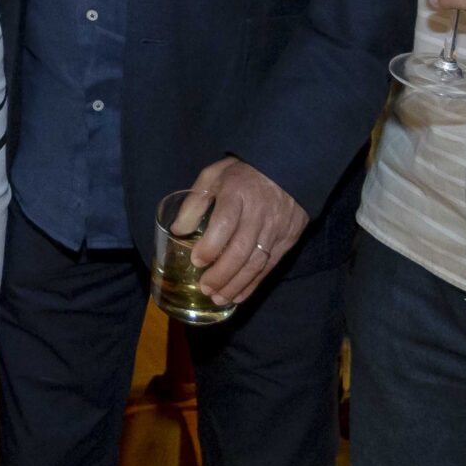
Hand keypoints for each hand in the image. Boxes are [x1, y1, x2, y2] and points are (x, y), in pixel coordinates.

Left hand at [179, 157, 305, 307]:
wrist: (288, 167)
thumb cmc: (243, 172)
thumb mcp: (214, 176)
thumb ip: (195, 202)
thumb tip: (177, 230)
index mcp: (237, 193)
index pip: (224, 224)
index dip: (211, 246)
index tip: (196, 261)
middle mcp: (259, 213)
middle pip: (241, 250)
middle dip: (222, 274)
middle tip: (205, 288)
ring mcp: (276, 228)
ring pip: (256, 263)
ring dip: (236, 284)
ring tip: (218, 298)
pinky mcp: (288, 239)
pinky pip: (270, 266)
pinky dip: (254, 284)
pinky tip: (239, 295)